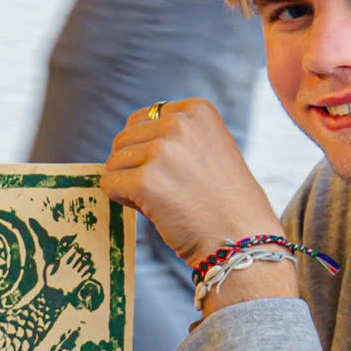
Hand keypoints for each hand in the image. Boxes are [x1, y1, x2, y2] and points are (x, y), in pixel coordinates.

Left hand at [100, 98, 279, 267]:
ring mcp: (161, 152)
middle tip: (165, 190)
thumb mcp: (211, 149)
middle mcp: (178, 125)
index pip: (144, 119)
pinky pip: (109, 184)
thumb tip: (125, 141)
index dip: (149, 148)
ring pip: (114, 162)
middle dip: (135, 166)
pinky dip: (121, 199)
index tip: (173, 170)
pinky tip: (150, 210)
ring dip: (128, 183)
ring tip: (161, 201)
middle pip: (124, 139)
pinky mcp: (145, 181)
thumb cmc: (227, 202)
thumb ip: (177, 138)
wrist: (242, 238)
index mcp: (197, 111)